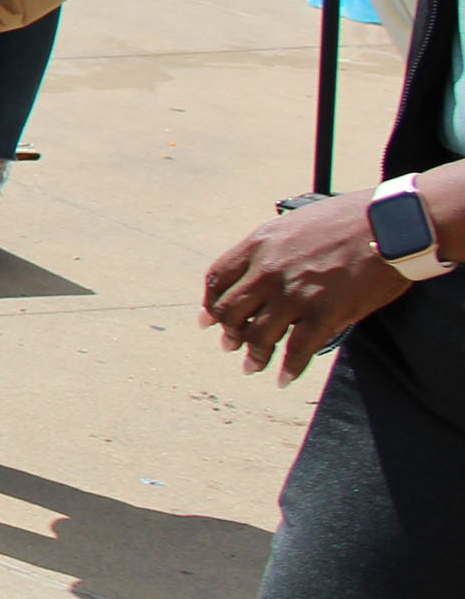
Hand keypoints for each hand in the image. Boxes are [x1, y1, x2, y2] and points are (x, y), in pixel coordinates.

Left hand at [201, 193, 415, 383]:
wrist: (391, 223)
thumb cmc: (349, 219)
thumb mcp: (295, 224)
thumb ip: (273, 250)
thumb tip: (261, 275)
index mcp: (259, 244)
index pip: (217, 278)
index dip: (210, 303)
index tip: (207, 319)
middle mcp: (268, 270)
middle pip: (231, 310)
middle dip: (228, 332)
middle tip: (230, 346)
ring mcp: (295, 294)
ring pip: (258, 335)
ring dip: (253, 356)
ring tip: (252, 366)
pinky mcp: (325, 313)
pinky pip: (297, 350)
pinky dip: (288, 368)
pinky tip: (285, 379)